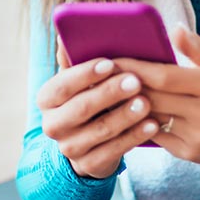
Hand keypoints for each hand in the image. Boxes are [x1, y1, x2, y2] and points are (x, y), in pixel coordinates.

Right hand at [36, 39, 159, 178]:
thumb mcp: (79, 79)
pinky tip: (152, 124)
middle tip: (135, 81)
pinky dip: (134, 137)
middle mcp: (52, 125)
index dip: (85, 74)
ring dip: (125, 115)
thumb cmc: (88, 98)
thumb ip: (74, 58)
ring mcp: (69, 148)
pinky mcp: (89, 165)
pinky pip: (114, 150)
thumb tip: (65, 33)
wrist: (88, 143)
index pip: (62, 85)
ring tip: (147, 102)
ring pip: (100, 130)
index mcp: (47, 99)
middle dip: (109, 93)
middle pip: (82, 108)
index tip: (110, 63)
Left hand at [114, 26, 199, 163]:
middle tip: (101, 77)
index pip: (165, 77)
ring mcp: (199, 136)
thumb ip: (196, 46)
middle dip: (125, 87)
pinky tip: (124, 114)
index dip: (136, 69)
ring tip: (107, 93)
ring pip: (151, 119)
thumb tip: (174, 28)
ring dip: (126, 107)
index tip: (113, 61)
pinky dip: (139, 124)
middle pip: (154, 99)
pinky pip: (156, 137)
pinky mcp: (191, 153)